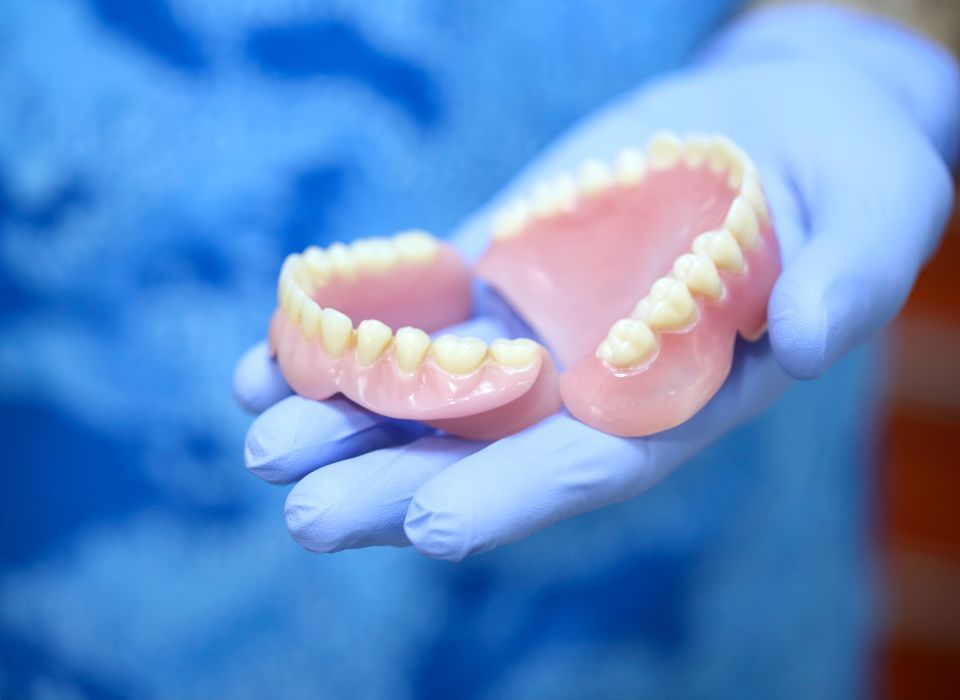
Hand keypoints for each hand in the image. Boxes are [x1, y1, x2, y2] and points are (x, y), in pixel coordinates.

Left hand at [234, 5, 957, 559]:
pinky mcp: (500, 270)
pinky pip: (415, 312)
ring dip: (344, 418)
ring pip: (431, 391)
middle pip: (489, 448)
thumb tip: (816, 338)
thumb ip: (852, 275)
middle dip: (398, 482)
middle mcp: (594, 381)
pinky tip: (266, 356)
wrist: (779, 123)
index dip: (521, 493)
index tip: (435, 526)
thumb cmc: (847, 172)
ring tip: (260, 439)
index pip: (598, 461)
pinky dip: (342, 334)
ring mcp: (539, 327)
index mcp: (681, 394)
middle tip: (302, 513)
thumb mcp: (877, 209)